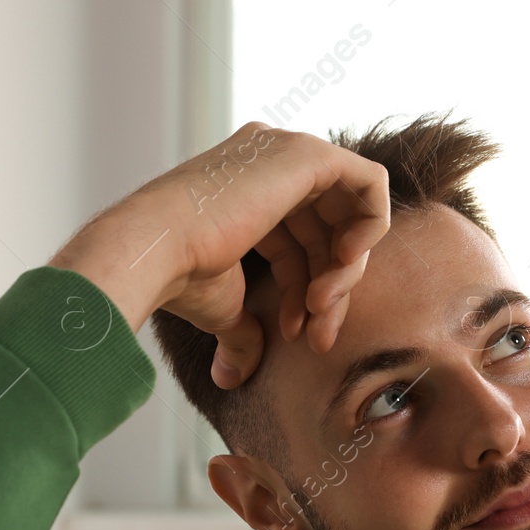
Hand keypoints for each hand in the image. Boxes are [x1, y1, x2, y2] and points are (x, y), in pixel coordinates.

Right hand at [47, 122, 390, 388]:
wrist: (157, 251)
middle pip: (328, 231)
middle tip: (317, 335)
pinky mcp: (308, 155)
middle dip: (329, 288)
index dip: (307, 293)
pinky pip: (372, 184)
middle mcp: (268, 163)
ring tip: (320, 310)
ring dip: (344, 272)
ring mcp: (288, 153)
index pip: (301, 241)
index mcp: (247, 190)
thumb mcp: (222, 305)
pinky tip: (343, 265)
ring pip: (350, 216)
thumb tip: (231, 377)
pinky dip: (370, 228)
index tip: (297, 334)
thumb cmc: (178, 276)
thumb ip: (242, 330)